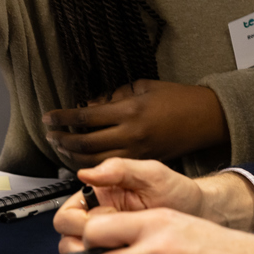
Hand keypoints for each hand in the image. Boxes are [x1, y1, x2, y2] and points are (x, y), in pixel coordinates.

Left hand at [43, 79, 227, 165]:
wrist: (205, 119)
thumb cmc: (177, 98)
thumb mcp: (143, 86)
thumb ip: (114, 96)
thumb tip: (89, 105)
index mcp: (130, 111)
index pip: (86, 117)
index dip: (63, 118)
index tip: (49, 117)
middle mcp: (131, 135)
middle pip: (85, 143)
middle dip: (63, 140)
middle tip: (51, 133)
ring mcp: (137, 152)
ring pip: (95, 161)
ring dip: (73, 155)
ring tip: (61, 146)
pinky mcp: (143, 162)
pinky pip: (110, 166)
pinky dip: (91, 164)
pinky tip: (82, 158)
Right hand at [54, 158, 205, 253]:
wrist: (199, 214)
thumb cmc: (176, 191)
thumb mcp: (150, 173)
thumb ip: (118, 169)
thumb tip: (85, 173)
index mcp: (96, 199)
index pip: (65, 218)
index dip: (80, 224)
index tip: (107, 220)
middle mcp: (97, 223)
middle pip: (67, 243)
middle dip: (85, 248)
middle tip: (115, 245)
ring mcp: (108, 245)